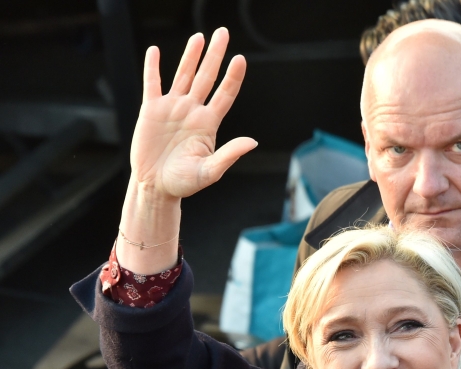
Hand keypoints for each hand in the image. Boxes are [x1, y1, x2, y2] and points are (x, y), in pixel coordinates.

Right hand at [132, 27, 254, 199]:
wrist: (156, 187)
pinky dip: (153, 67)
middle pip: (206, 77)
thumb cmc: (184, 182)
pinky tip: (156, 51)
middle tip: (223, 33)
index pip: (225, 94)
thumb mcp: (210, 171)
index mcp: (208, 123)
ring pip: (183, 75)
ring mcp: (172, 108)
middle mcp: (192, 111)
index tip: (240, 59)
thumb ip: (229, 154)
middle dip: (215, 55)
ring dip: (190, 55)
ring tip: (199, 37)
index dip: (232, 77)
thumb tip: (253, 142)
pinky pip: (152, 83)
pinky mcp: (151, 110)